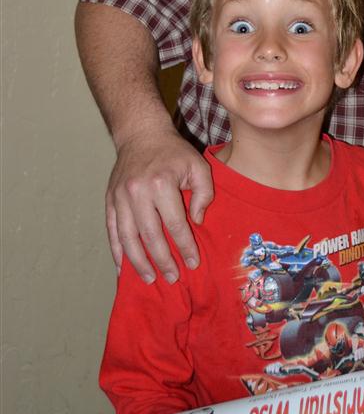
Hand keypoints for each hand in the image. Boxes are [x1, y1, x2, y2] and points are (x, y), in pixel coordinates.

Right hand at [106, 127, 212, 283]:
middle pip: (150, 236)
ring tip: (150, 279)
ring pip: (127, 238)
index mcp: (161, 184)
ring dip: (139, 262)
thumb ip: (204, 194)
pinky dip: (117, 251)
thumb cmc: (173, 152)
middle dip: (163, 261)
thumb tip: (196, 222)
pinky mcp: (109, 200)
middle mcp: (138, 192)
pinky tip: (123, 267)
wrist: (141, 134)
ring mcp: (120, 197)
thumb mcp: (198, 166)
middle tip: (173, 278)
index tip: (193, 263)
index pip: (175, 224)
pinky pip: (112, 230)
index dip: (185, 247)